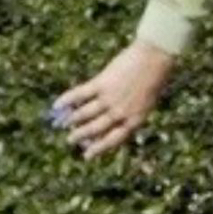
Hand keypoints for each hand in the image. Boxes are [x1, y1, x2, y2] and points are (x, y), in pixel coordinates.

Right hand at [53, 40, 177, 159]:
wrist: (155, 57)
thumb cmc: (154, 78)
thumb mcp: (147, 102)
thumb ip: (131, 112)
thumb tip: (111, 120)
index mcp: (135, 120)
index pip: (114, 139)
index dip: (99, 148)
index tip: (87, 156)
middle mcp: (120, 113)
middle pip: (96, 129)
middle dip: (81, 136)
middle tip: (70, 140)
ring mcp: (110, 99)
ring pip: (85, 114)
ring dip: (72, 120)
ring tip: (62, 125)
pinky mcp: (102, 84)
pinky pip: (80, 94)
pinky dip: (67, 100)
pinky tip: (57, 105)